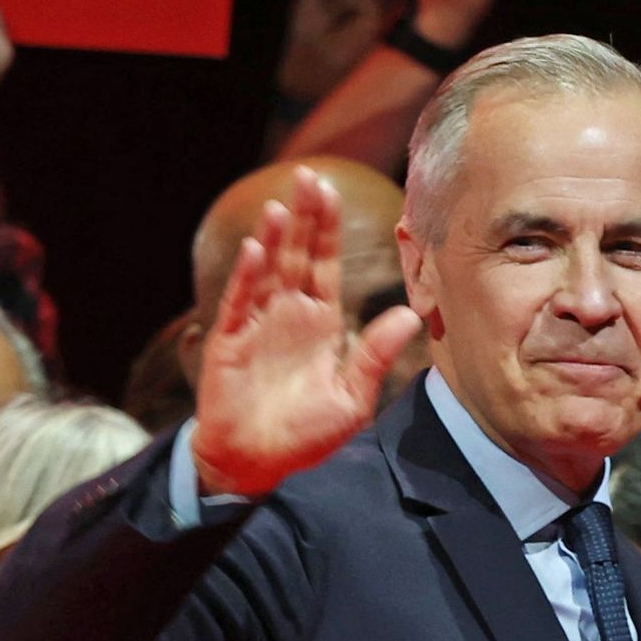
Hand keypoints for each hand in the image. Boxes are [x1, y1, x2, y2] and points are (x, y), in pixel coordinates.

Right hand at [192, 167, 420, 494]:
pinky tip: (257, 249)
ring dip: (276, 239)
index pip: (326, 265)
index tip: (332, 192)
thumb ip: (374, 356)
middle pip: (298, 256)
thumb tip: (410, 316)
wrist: (255, 463)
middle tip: (310, 177)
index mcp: (319, 324)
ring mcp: (256, 326)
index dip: (329, 230)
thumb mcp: (351, 399)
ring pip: (267, 272)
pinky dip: (247, 277)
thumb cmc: (305, 436)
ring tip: (284, 206)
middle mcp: (287, 316)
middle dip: (305, 218)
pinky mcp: (229, 342)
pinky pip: (239, 303)